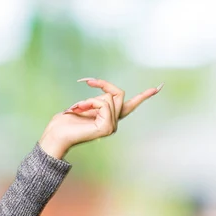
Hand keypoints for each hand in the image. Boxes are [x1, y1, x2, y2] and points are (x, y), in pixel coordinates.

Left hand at [38, 79, 162, 158]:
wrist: (56, 134)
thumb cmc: (66, 120)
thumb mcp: (85, 104)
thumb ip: (100, 100)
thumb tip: (108, 94)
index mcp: (110, 116)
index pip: (131, 105)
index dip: (145, 96)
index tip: (159, 87)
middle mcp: (114, 122)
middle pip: (119, 93)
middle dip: (102, 84)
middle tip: (87, 82)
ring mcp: (112, 127)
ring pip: (109, 98)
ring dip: (90, 98)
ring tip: (77, 108)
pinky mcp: (107, 128)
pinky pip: (104, 104)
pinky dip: (90, 103)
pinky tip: (80, 111)